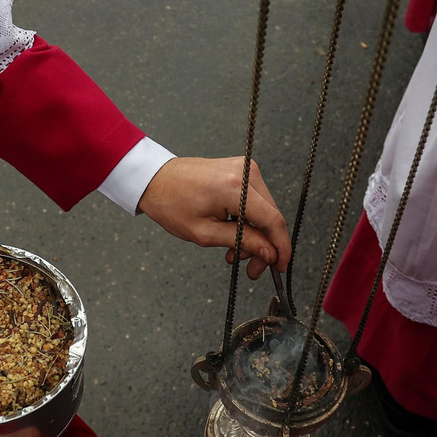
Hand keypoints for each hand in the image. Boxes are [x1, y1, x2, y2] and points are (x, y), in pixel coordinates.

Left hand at [137, 156, 290, 278]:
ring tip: (234, 253)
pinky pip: (255, 200)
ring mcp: (245, 167)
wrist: (155, 179)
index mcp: (236, 187)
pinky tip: (234, 234)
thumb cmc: (172, 204)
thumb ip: (242, 242)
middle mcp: (245, 172)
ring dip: (255, 235)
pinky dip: (249, 219)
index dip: (281, 247)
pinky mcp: (241, 169)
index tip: (280, 266)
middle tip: (252, 268)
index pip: (273, 221)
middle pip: (271, 216)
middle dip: (264, 246)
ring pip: (265, 210)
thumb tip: (270, 253)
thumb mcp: (205, 233)